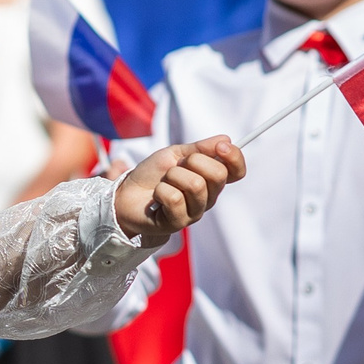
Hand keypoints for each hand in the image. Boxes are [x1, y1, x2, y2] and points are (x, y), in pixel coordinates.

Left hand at [114, 136, 243, 241]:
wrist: (126, 194)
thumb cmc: (152, 175)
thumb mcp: (174, 153)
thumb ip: (200, 148)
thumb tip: (226, 139)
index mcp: (211, 179)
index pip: (237, 171)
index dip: (234, 157)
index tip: (221, 147)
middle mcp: (208, 197)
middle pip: (218, 175)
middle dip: (193, 161)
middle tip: (177, 166)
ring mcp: (195, 212)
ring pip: (195, 185)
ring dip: (173, 176)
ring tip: (164, 182)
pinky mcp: (179, 223)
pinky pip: (175, 198)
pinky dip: (161, 191)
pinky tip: (157, 197)